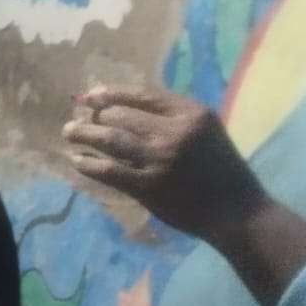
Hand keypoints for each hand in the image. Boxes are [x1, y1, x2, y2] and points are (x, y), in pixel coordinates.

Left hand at [62, 85, 265, 240]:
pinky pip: (109, 171)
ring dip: (84, 134)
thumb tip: (124, 106)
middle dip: (94, 116)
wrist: (236, 211)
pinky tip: (76, 161)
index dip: (110, 94)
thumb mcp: (205, 131)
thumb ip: (173, 118)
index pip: (142, 95)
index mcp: (191, 113)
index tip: (90, 96)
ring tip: (69, 132)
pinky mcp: (148, 187)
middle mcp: (175, 132)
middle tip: (77, 120)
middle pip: (121, 116)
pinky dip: (88, 164)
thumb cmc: (220, 169)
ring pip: (110, 139)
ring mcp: (160, 160)